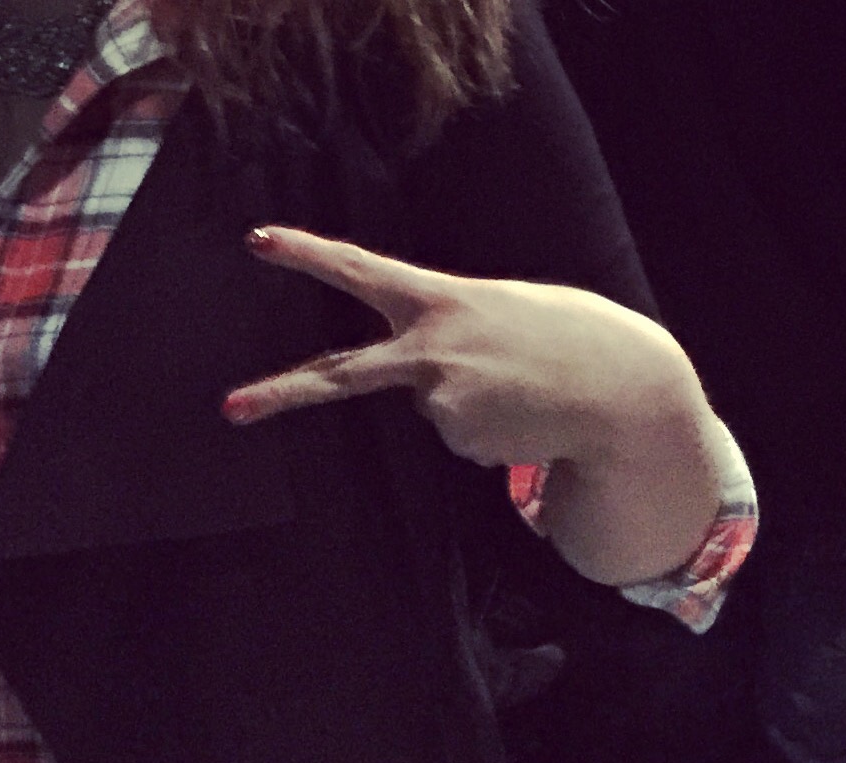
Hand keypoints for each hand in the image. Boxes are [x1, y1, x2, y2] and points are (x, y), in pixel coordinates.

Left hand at [224, 226, 696, 471]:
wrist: (615, 388)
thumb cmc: (563, 338)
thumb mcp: (504, 308)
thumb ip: (451, 329)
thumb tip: (420, 391)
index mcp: (439, 299)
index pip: (361, 270)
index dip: (308, 253)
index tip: (258, 240)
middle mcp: (429, 346)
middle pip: (341, 376)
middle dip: (282, 393)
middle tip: (230, 408)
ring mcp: (440, 397)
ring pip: (431, 412)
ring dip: (470, 407)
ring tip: (516, 392)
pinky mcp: (460, 437)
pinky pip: (458, 439)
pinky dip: (486, 433)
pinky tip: (519, 417)